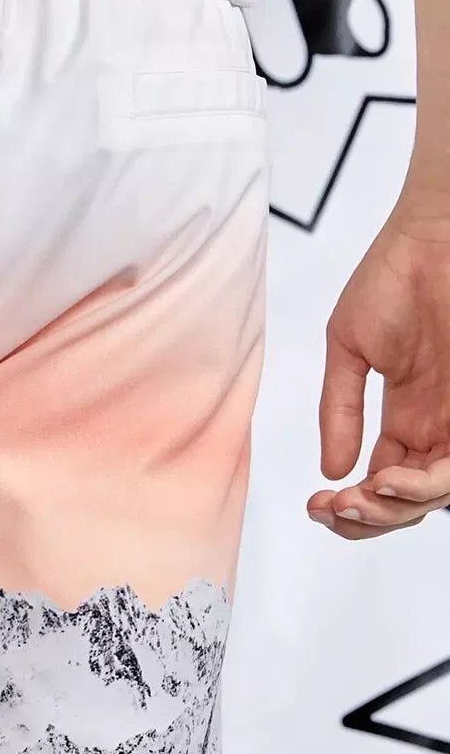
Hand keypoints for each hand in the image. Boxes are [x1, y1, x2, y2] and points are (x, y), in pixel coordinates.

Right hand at [310, 193, 449, 536]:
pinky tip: (388, 479)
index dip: (352, 505)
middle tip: (334, 507)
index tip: (316, 503)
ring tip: (360, 497)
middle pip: (409, 501)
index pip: (384, 481)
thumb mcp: (349, 350)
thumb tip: (332, 470)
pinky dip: (423, 485)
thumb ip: (340, 411)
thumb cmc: (395, 276)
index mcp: (409, 415)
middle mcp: (439, 425)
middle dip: (369, 517)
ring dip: (393, 508)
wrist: (433, 236)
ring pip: (435, 496)